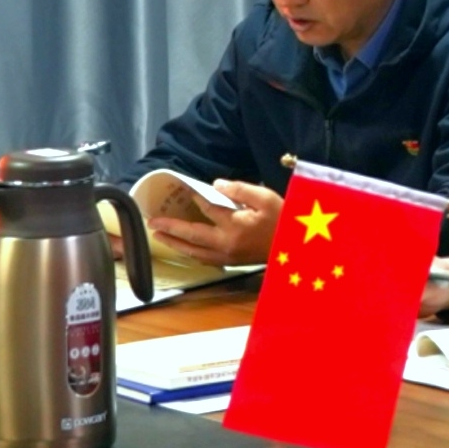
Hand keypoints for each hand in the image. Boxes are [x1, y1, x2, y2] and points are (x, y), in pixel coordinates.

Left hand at [151, 178, 280, 265]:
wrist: (296, 248)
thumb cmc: (283, 220)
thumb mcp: (265, 198)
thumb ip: (239, 190)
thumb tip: (215, 185)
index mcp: (235, 226)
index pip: (208, 209)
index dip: (196, 198)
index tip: (186, 190)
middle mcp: (226, 244)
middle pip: (192, 236)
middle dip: (170, 228)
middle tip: (152, 223)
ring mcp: (227, 256)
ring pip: (194, 252)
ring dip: (175, 244)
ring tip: (160, 237)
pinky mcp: (231, 262)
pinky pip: (204, 259)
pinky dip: (190, 253)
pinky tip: (184, 248)